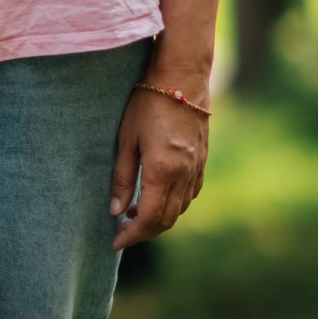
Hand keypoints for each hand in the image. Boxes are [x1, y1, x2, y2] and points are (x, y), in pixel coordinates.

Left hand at [109, 81, 209, 247]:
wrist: (182, 76)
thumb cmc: (147, 103)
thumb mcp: (126, 139)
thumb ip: (121, 177)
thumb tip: (115, 210)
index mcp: (163, 170)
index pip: (148, 218)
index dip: (132, 235)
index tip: (115, 242)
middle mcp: (184, 174)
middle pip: (166, 219)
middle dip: (144, 232)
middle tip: (123, 233)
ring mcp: (197, 168)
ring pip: (180, 209)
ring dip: (159, 219)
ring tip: (134, 215)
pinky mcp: (202, 160)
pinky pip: (190, 194)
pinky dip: (174, 205)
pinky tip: (157, 198)